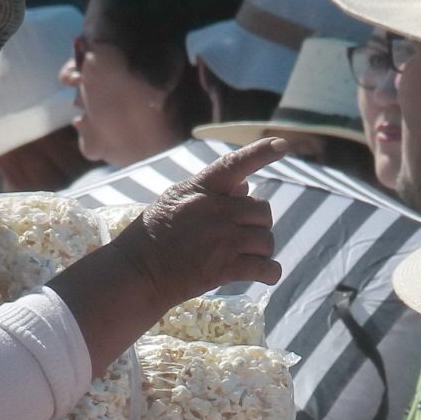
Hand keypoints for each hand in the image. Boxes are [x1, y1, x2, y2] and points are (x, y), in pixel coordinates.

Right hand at [110, 138, 283, 307]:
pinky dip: (270, 272)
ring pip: (266, 239)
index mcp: (200, 190)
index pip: (234, 164)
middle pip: (262, 210)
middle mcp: (214, 211)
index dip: (260, 152)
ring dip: (262, 249)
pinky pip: (266, 268)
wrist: (137, 272)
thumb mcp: (175, 201)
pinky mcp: (225, 269)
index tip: (283, 145)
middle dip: (258, 223)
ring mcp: (222, 240)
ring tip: (246, 255)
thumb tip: (246, 185)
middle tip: (243, 234)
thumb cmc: (153, 235)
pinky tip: (265, 274)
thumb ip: (211, 191)